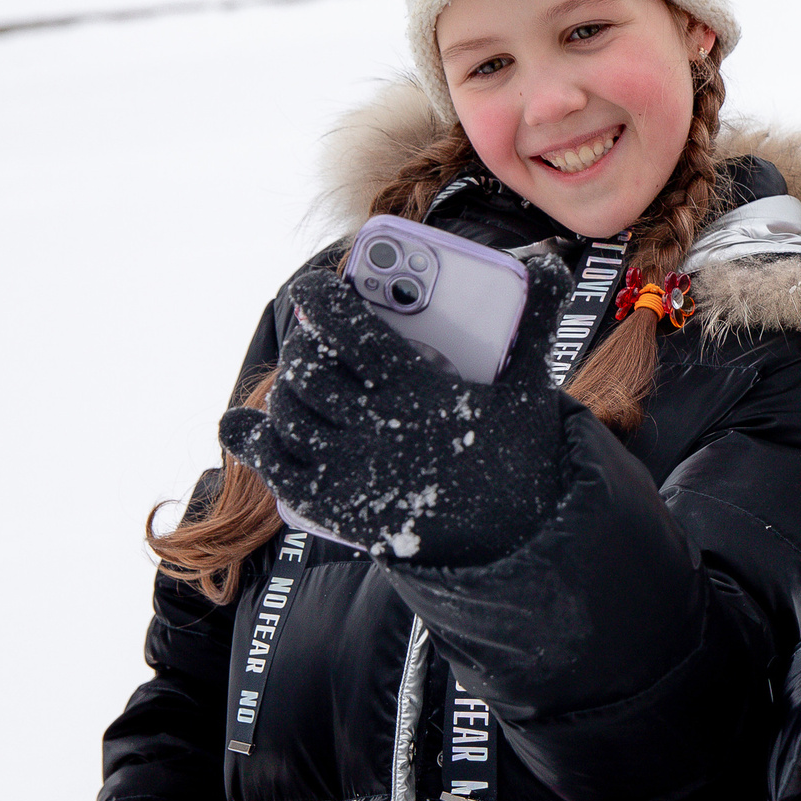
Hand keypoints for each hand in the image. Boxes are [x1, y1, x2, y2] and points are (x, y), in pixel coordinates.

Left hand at [220, 257, 571, 565]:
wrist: (517, 541)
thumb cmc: (520, 455)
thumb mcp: (532, 386)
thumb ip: (538, 317)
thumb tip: (552, 259)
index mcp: (416, 390)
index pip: (346, 329)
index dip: (319, 299)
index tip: (312, 288)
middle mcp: (374, 429)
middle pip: (309, 370)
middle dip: (306, 344)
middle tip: (317, 338)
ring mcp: (350, 470)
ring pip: (288, 413)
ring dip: (288, 390)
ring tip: (304, 377)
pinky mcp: (335, 507)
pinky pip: (272, 466)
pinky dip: (251, 440)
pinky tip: (248, 422)